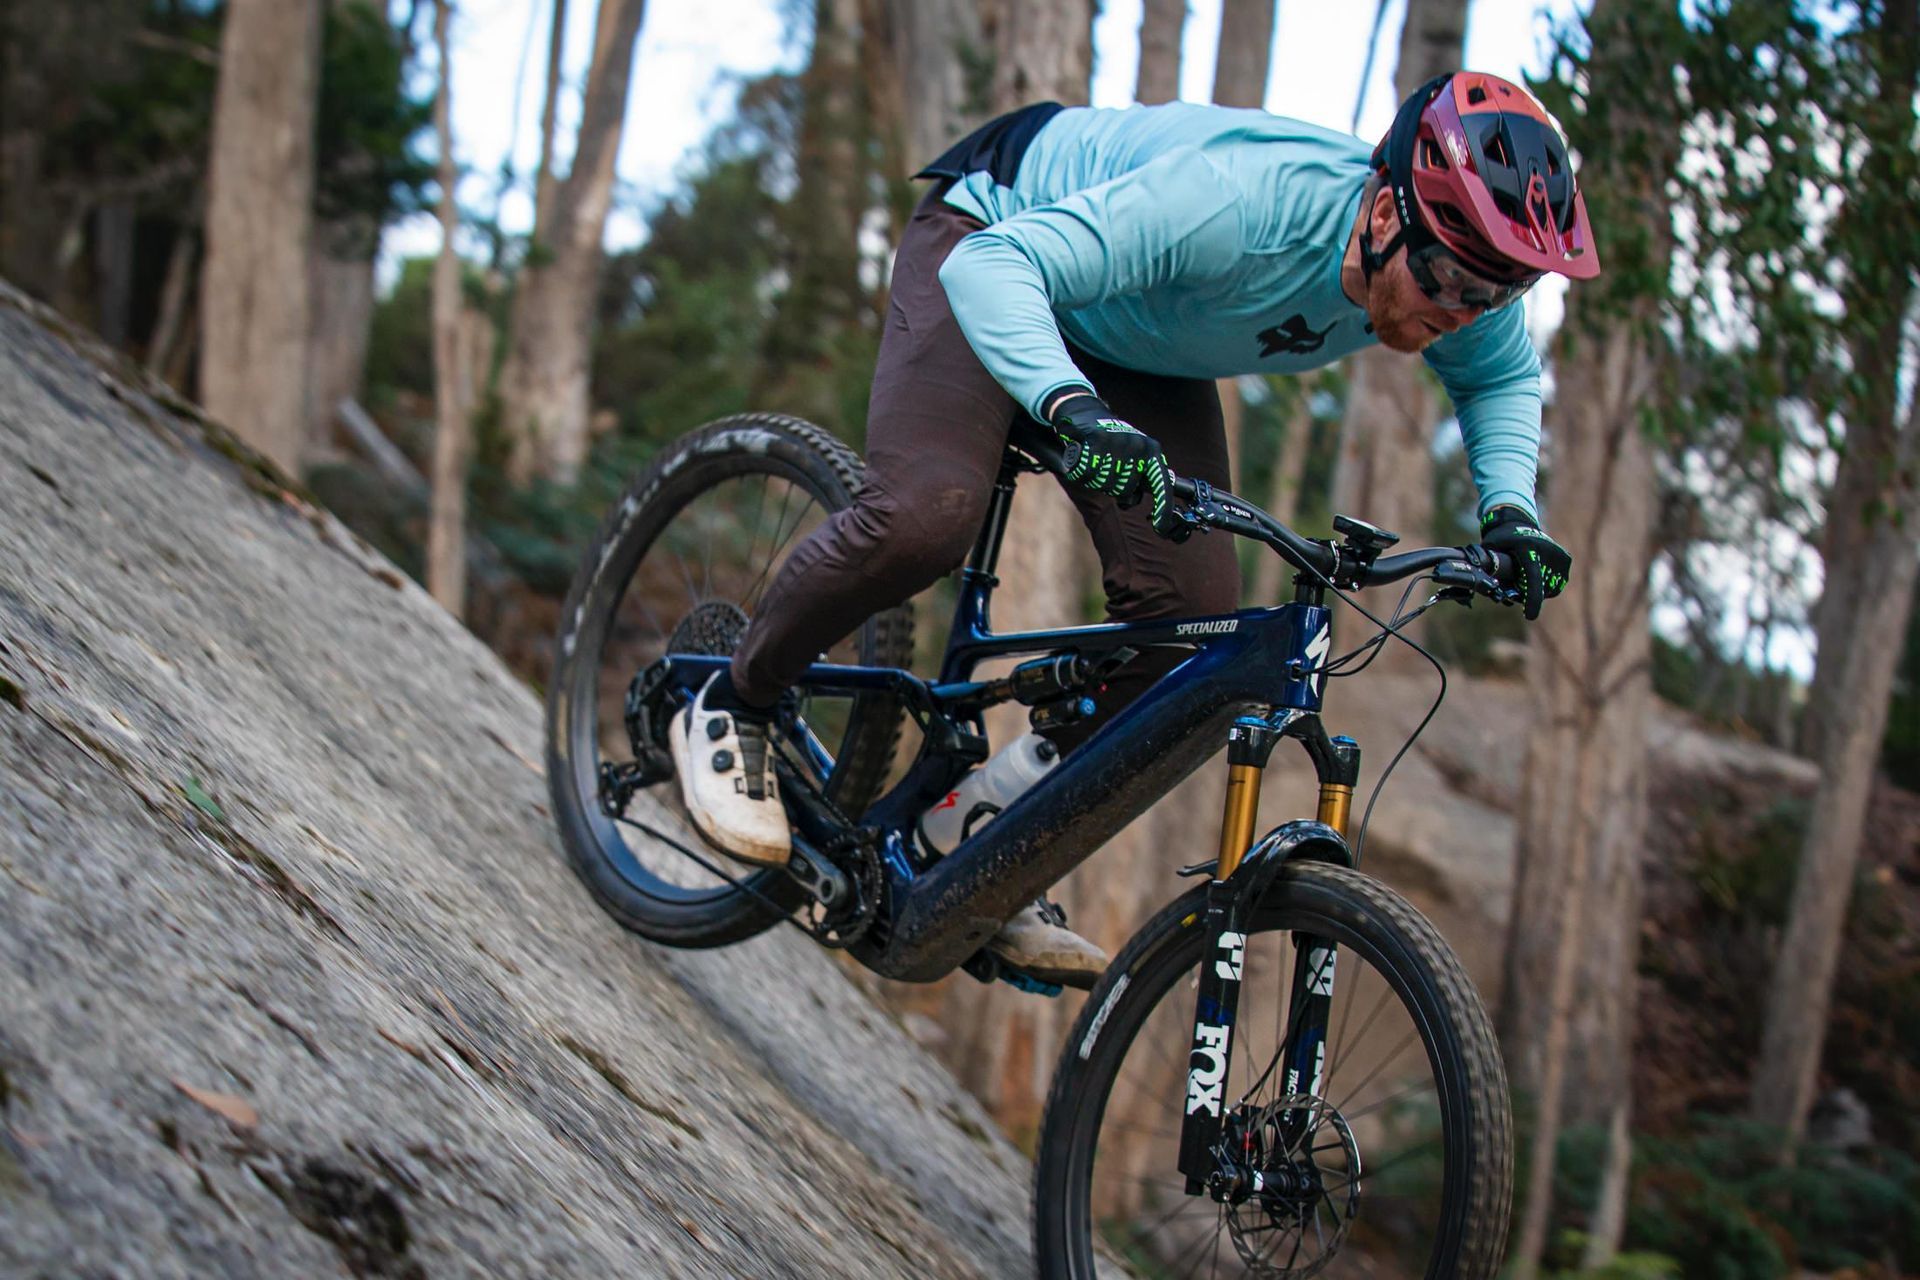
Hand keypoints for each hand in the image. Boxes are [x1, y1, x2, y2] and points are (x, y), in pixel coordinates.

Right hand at [1049, 392, 1180, 537]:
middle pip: (1124, 491)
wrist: (1086, 412)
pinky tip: (1082, 459)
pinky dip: (1080, 472)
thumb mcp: (1134, 455)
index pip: (1162, 484)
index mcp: (1152, 451)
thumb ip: (1142, 477)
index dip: (1163, 508)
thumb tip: (1146, 500)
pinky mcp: (1096, 440)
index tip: (1161, 527)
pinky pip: (1086, 474)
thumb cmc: (1111, 441)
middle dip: (1111, 488)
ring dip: (1094, 480)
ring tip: (1095, 461)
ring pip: (1104, 485)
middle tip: (1106, 470)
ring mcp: (1119, 443)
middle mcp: (1139, 446)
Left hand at [1478, 506, 1570, 620]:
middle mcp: (1548, 552)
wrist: (1519, 523)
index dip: (1532, 599)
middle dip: (1525, 594)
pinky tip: (1532, 576)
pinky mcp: (1566, 560)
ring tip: (1522, 578)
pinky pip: (1555, 584)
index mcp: (1529, 549)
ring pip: (1548, 589)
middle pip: (1538, 588)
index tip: (1530, 617)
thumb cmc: (1500, 540)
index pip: (1533, 578)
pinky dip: (1544, 586)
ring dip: (1535, 591)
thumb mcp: (1489, 550)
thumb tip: (1482, 587)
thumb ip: (1489, 569)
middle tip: (1512, 587)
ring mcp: (1560, 556)